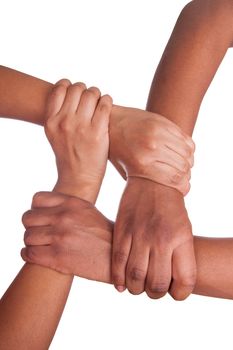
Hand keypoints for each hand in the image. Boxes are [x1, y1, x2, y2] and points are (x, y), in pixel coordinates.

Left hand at [22, 192, 112, 282]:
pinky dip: (28, 254)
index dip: (36, 209)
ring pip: (27, 236)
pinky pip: (28, 253)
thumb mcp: (87, 211)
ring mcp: (60, 237)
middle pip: (27, 218)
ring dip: (31, 242)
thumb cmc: (103, 235)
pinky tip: (37, 255)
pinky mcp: (57, 257)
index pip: (36, 199)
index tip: (42, 219)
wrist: (118, 259)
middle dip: (31, 227)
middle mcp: (64, 217)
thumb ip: (66, 206)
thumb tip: (42, 208)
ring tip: (40, 246)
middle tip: (39, 234)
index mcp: (72, 203)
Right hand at [44, 79, 112, 202]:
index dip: (69, 85)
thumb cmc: (68, 155)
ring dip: (97, 94)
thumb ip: (58, 115)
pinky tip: (106, 104)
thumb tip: (70, 92)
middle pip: (77, 88)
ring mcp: (81, 126)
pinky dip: (107, 100)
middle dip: (84, 90)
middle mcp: (64, 121)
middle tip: (89, 98)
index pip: (59, 89)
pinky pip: (105, 104)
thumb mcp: (54, 134)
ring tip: (98, 101)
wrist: (78, 178)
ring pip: (91, 93)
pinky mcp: (98, 131)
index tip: (75, 92)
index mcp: (51, 121)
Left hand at [110, 106, 194, 194]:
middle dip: (187, 175)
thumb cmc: (118, 151)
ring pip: (187, 152)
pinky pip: (185, 139)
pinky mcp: (163, 123)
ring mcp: (158, 133)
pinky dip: (188, 149)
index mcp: (141, 164)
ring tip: (184, 165)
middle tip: (184, 178)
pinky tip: (182, 153)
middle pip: (183, 166)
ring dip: (189, 161)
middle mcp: (151, 148)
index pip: (174, 178)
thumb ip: (144, 182)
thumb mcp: (126, 172)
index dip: (184, 187)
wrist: (111, 122)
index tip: (184, 189)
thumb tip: (165, 194)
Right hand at [112, 178, 196, 299]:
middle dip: (155, 294)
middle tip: (153, 290)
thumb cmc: (171, 207)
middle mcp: (161, 239)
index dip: (179, 293)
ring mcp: (139, 235)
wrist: (152, 179)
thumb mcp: (184, 229)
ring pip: (135, 276)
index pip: (184, 280)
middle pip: (157, 283)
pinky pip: (118, 261)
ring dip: (136, 288)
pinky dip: (118, 278)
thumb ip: (178, 255)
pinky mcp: (122, 230)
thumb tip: (168, 281)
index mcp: (181, 238)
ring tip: (137, 287)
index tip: (174, 292)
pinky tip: (121, 285)